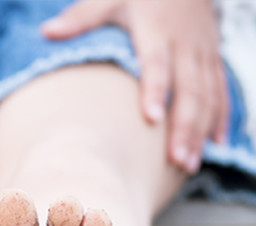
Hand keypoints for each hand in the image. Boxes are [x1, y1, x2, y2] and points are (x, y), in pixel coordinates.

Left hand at [42, 0, 227, 172]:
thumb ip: (81, 18)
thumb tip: (46, 32)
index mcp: (157, 31)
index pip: (157, 64)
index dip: (156, 90)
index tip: (151, 118)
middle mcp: (185, 45)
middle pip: (189, 89)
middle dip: (184, 126)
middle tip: (176, 159)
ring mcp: (203, 53)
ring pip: (209, 95)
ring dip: (201, 130)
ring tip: (188, 164)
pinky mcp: (213, 59)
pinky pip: (221, 90)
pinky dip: (221, 116)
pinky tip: (216, 144)